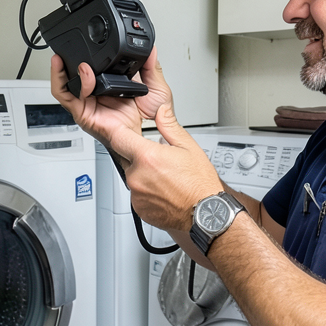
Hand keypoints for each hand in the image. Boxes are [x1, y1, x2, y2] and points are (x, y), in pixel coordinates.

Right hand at [49, 47, 172, 151]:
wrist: (148, 137)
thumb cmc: (148, 119)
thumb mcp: (155, 87)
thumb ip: (152, 67)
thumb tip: (151, 49)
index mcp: (110, 84)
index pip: (91, 66)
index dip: (84, 54)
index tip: (88, 41)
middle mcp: (95, 92)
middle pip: (72, 73)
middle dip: (68, 58)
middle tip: (73, 46)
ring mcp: (87, 102)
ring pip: (66, 83)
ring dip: (66, 69)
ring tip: (77, 60)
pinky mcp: (82, 113)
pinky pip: (67, 97)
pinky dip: (64, 83)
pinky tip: (78, 74)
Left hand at [113, 101, 222, 233]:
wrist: (206, 213)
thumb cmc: (200, 184)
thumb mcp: (188, 146)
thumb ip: (169, 126)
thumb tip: (161, 111)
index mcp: (148, 158)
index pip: (119, 138)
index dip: (121, 132)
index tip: (125, 131)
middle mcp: (137, 177)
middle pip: (125, 158)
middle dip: (137, 155)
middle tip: (158, 160)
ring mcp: (136, 195)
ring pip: (131, 176)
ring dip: (142, 174)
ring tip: (164, 177)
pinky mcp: (139, 209)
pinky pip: (136, 194)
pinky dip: (145, 191)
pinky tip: (162, 190)